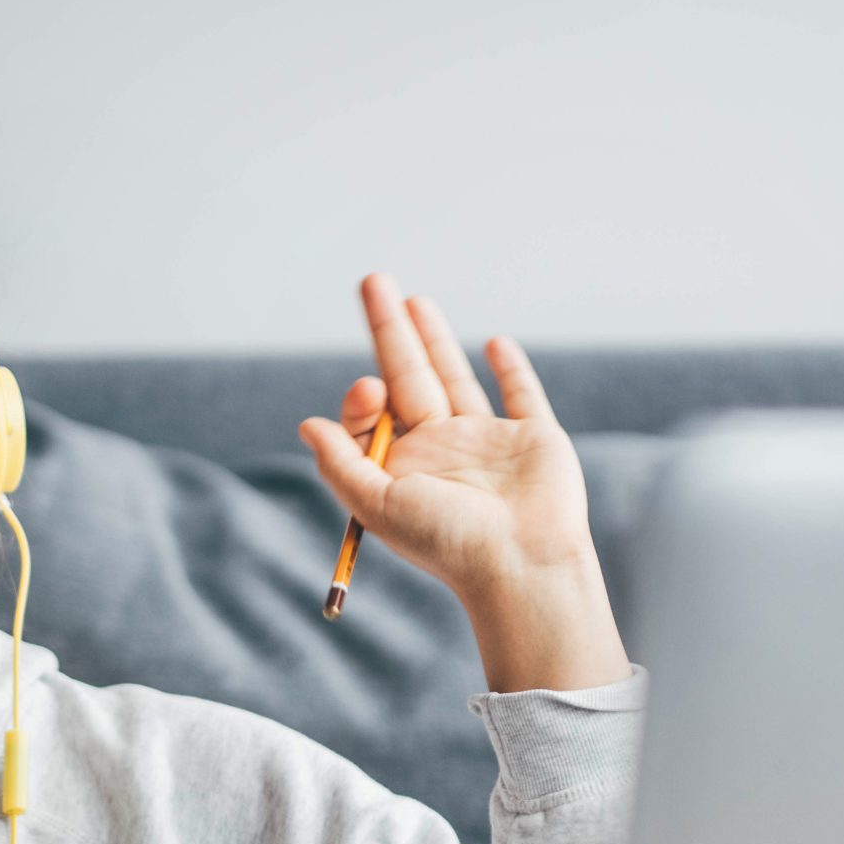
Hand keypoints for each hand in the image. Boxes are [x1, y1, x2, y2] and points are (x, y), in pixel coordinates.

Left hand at [298, 274, 592, 601]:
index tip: (370, 389)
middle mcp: (443, 450)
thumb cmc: (448, 541)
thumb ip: (341, 464)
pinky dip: (511, 369)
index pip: (375, 413)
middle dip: (390, 330)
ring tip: (415, 301)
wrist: (522, 564)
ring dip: (435, 340)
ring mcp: (490, 442)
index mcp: (405, 467)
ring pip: (456, 378)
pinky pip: (522, 395)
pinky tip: (496, 346)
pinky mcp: (536, 438)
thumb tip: (308, 425)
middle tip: (373, 280)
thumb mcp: (378, 505)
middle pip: (409, 376)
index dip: (364, 394)